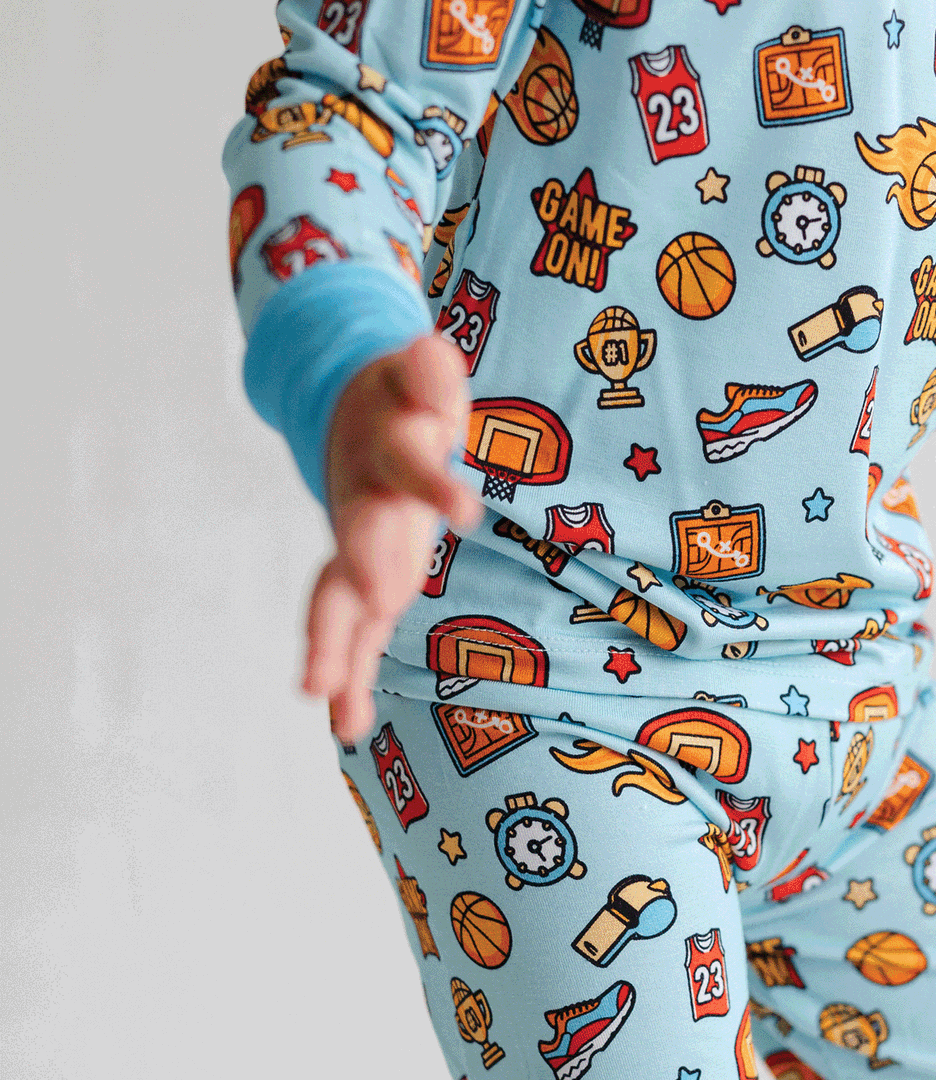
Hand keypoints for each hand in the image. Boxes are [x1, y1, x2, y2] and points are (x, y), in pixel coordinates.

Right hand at [304, 334, 481, 745]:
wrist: (350, 408)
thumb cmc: (403, 396)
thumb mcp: (417, 372)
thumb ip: (428, 370)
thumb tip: (431, 353)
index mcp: (387, 449)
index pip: (412, 467)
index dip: (435, 488)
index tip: (466, 515)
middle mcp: (363, 501)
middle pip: (358, 539)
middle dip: (364, 572)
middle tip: (378, 600)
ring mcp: (356, 542)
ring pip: (337, 595)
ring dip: (333, 643)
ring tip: (325, 699)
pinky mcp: (362, 573)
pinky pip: (351, 626)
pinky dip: (347, 671)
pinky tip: (346, 726)